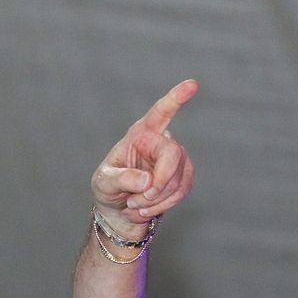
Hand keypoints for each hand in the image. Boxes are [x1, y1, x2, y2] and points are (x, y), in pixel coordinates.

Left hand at [91, 79, 197, 231]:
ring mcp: (174, 160)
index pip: (160, 113)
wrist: (117, 212)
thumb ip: (123, 179)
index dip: (176, 99)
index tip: (192, 85)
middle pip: (173, 154)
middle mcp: (159, 142)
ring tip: (135, 205)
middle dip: (160, 181)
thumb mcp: (104, 183)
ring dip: (157, 199)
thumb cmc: (107, 191)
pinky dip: (165, 204)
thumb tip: (148, 181)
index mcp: (139, 134)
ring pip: (179, 178)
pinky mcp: (182, 177)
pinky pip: (183, 190)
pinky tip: (147, 209)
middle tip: (142, 199)